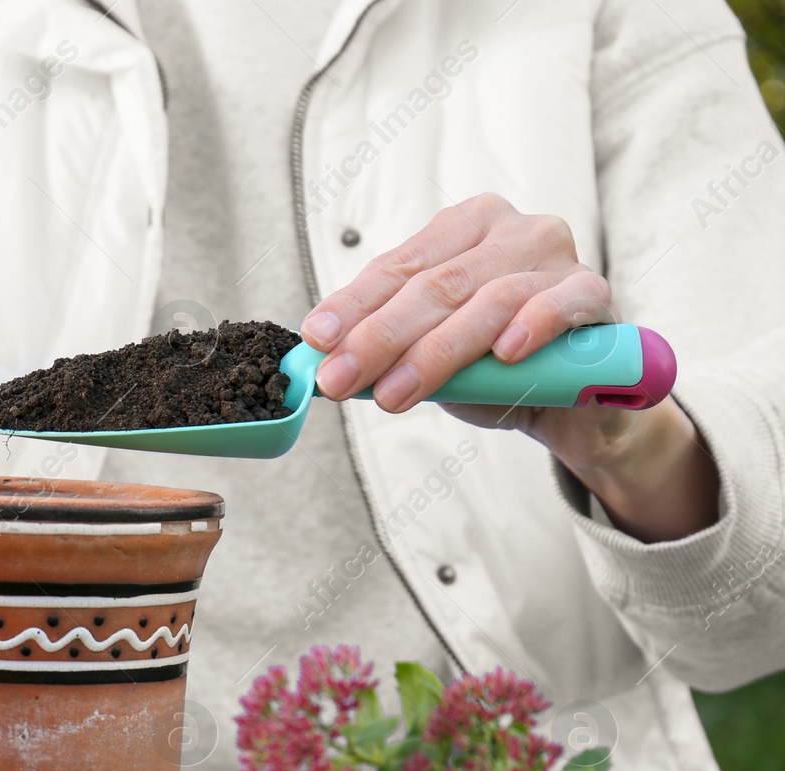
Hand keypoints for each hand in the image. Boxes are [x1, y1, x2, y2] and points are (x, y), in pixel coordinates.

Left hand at [302, 193, 716, 541]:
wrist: (572, 403)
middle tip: (338, 379)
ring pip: (486, 300)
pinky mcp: (594, 291)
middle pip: (434, 285)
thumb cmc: (495, 368)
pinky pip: (560, 304)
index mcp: (462, 228)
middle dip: (379, 338)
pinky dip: (531, 325)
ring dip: (435, 352)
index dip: (352, 306)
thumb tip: (322, 360)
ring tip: (394, 394)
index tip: (315, 341)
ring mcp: (556, 256)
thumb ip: (389, 348)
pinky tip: (504, 353)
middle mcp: (509, 230)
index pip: (396, 267)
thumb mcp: (431, 355)